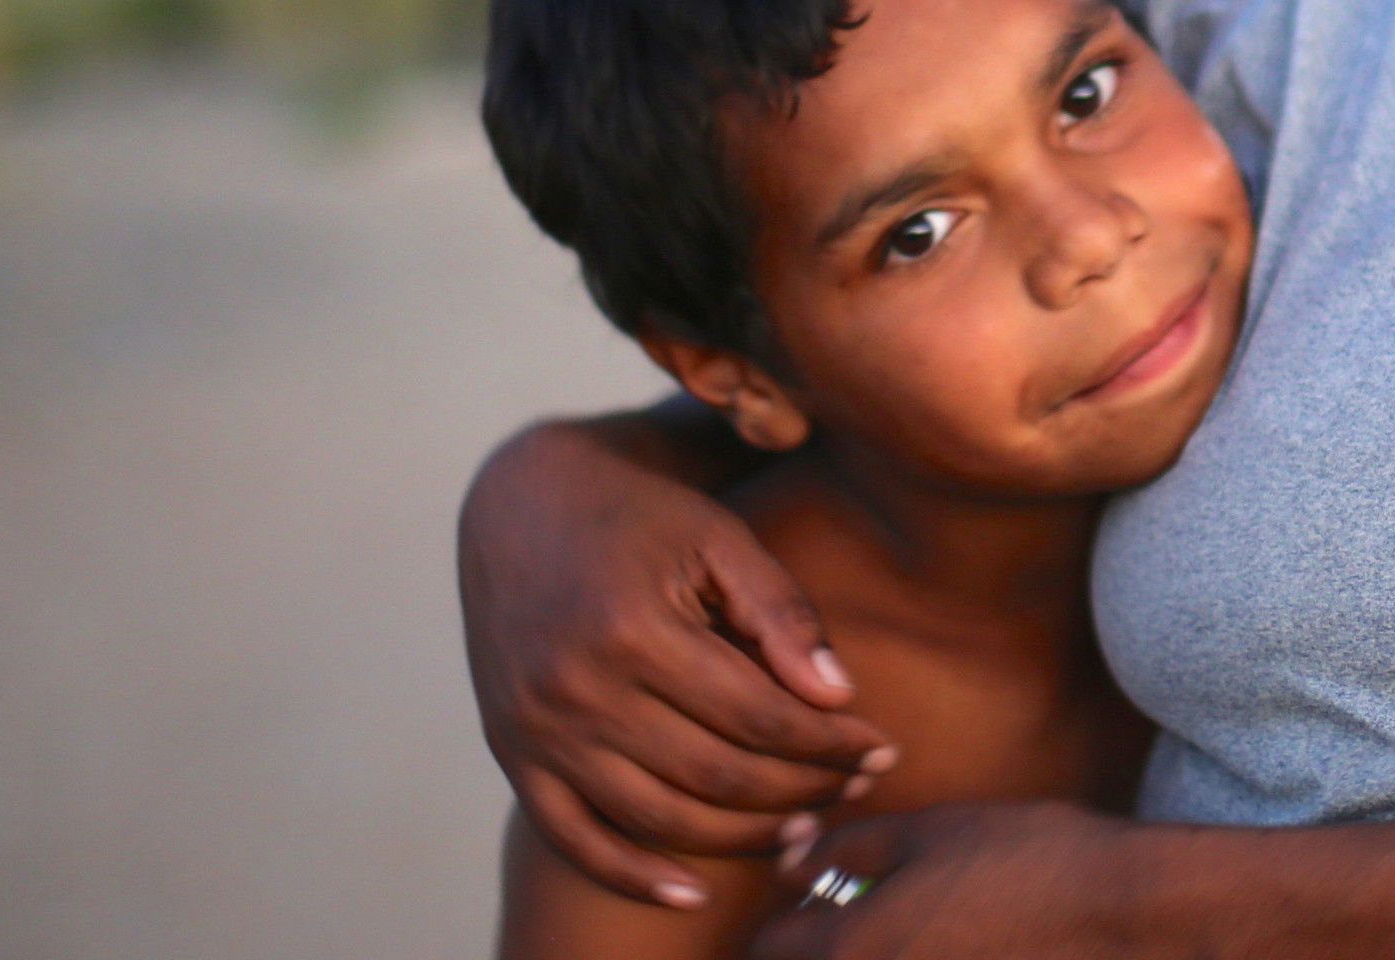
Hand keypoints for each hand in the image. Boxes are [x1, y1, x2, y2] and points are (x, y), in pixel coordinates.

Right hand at [460, 417, 893, 906]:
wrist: (522, 501)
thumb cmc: (640, 515)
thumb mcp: (718, 537)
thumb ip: (782, 612)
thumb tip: (841, 697)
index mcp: (632, 629)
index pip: (758, 715)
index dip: (829, 742)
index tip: (881, 748)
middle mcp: (576, 690)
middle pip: (715, 775)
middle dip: (801, 790)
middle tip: (855, 787)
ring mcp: (537, 731)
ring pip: (659, 819)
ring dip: (742, 839)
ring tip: (804, 830)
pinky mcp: (513, 754)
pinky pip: (576, 841)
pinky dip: (635, 877)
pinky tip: (695, 893)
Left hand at [752, 801, 1135, 959]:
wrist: (1123, 914)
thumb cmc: (1028, 860)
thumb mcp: (932, 830)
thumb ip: (849, 847)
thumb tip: (790, 862)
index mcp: (853, 947)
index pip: (766, 949)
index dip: (781, 921)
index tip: (807, 906)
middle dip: (812, 952)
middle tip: (844, 924)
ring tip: (900, 938)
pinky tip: (945, 948)